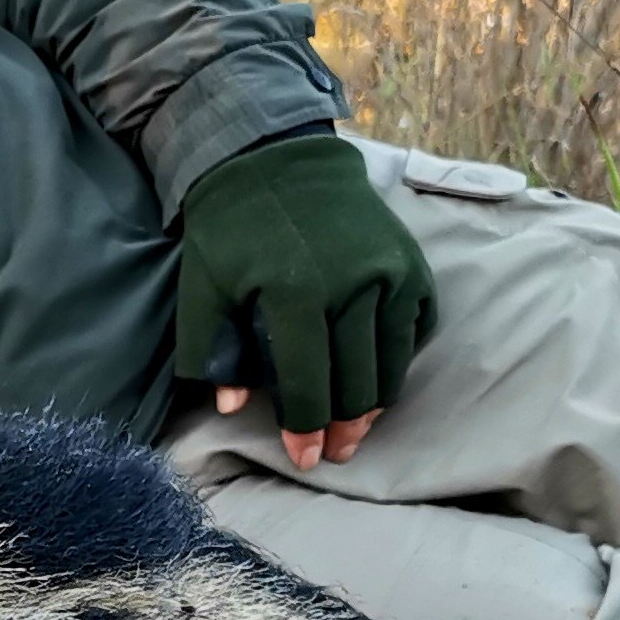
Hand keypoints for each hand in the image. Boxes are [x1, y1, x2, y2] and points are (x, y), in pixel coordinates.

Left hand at [176, 131, 435, 470]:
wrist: (277, 161)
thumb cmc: (231, 232)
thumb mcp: (203, 289)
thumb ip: (214, 351)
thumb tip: (233, 408)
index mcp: (294, 295)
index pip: (308, 383)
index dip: (305, 429)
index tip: (305, 458)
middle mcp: (351, 285)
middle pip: (356, 383)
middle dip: (344, 429)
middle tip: (334, 453)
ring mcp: (388, 273)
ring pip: (390, 364)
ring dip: (375, 406)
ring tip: (358, 429)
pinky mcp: (410, 264)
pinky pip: (415, 330)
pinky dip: (400, 361)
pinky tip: (380, 379)